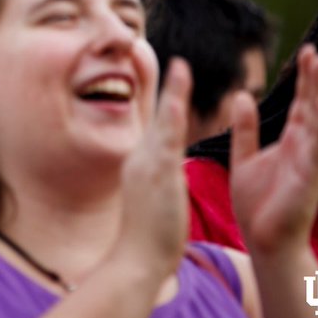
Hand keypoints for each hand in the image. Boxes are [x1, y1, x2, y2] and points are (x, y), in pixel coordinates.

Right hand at [113, 58, 189, 277]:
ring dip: (170, 93)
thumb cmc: (147, 237)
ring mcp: (146, 167)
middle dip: (161, 86)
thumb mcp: (150, 200)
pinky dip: (170, 119)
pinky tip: (177, 101)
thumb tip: (162, 172)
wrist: (137, 260)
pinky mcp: (155, 177)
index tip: (164, 73)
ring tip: (180, 67)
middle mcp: (140, 160)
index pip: (154, 126)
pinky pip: (165, 142)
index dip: (161, 99)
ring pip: (161, 123)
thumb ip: (156, 180)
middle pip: (154, 115)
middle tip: (167, 56)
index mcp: (142, 165)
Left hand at [230, 45, 317, 255]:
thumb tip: (242, 95)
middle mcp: (304, 148)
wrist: (263, 240)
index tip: (307, 53)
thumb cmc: (258, 203)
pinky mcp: (309, 177)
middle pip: (311, 107)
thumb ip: (245, 128)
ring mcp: (310, 162)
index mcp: (289, 142)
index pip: (299, 104)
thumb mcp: (245, 157)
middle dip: (314, 79)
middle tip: (317, 51)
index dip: (303, 80)